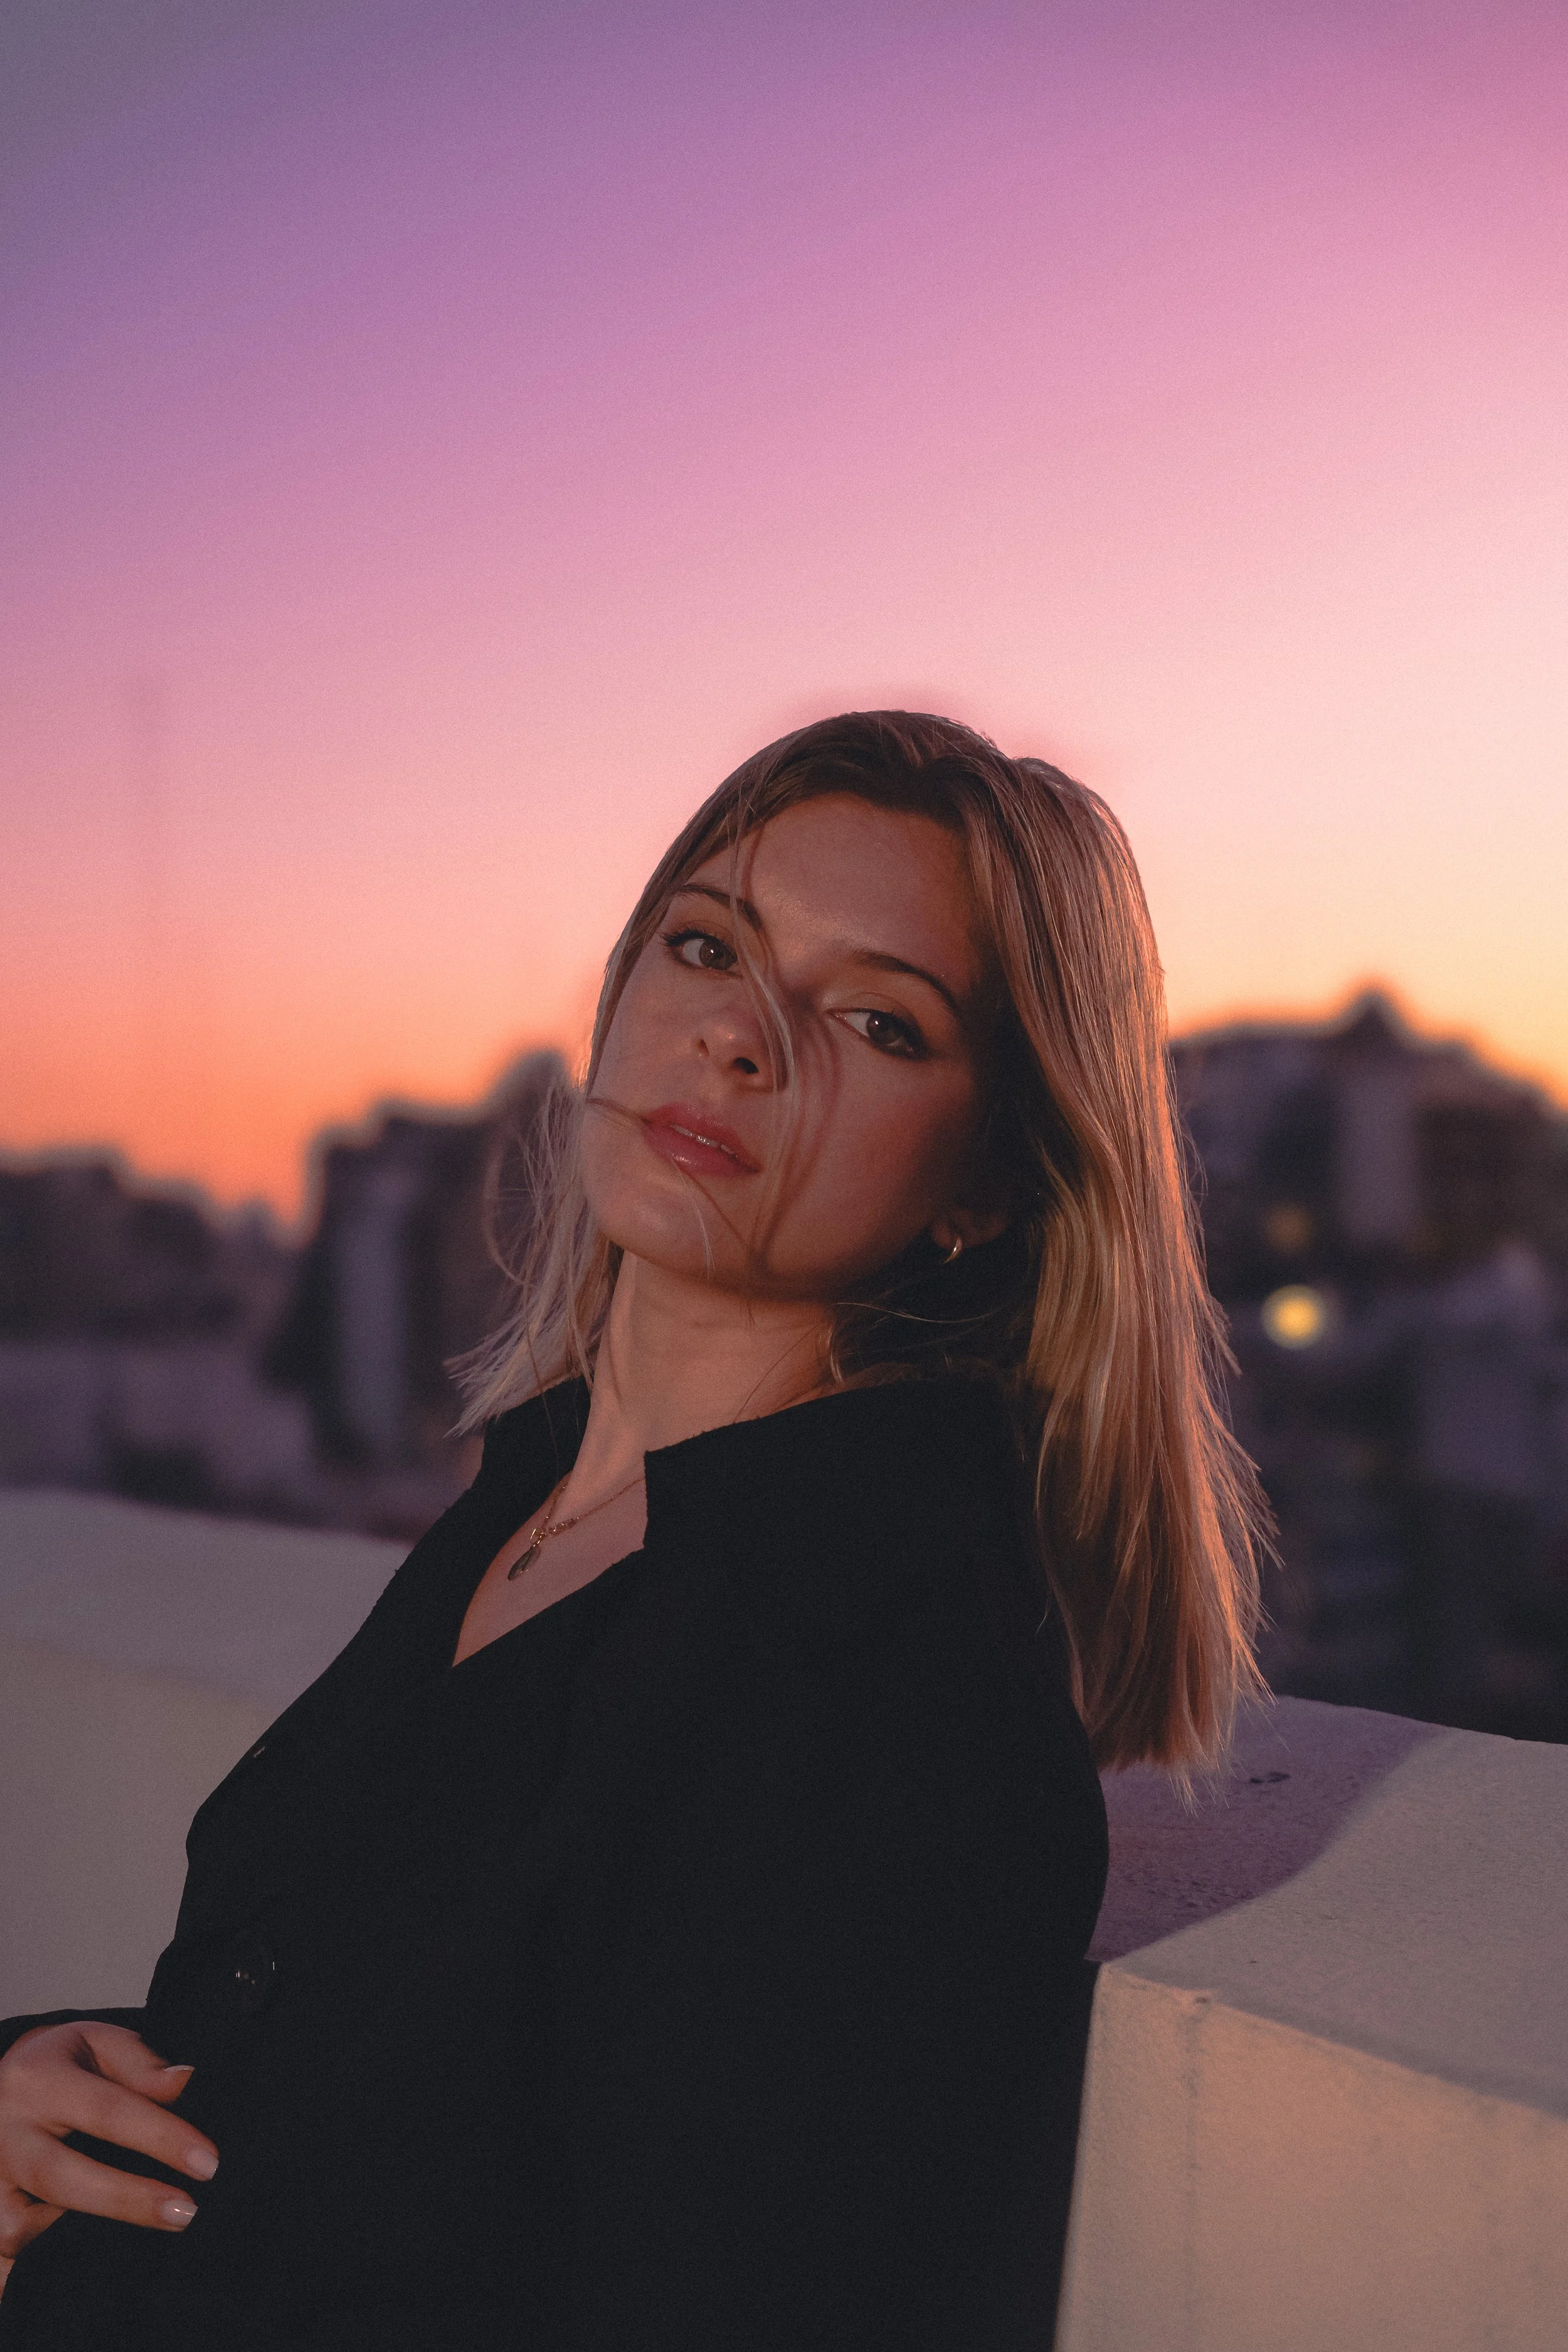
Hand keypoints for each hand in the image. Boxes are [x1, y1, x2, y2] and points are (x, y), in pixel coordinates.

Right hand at [0, 2021, 218, 2276]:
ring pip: (23, 2226)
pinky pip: (10, 2247)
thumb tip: (185, 2081)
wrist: (0, 2088)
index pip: (107, 2110)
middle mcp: (4, 2131)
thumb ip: (140, 2065)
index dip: (161, 2138)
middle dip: (128, 2200)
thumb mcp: (97, 2045)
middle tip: (186, 2213)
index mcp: (38, 2081)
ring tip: (142, 2235)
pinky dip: (46, 2254)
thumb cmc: (61, 2066)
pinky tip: (89, 2252)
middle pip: (61, 2176)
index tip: (207, 2163)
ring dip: (85, 2233)